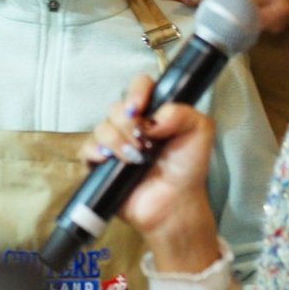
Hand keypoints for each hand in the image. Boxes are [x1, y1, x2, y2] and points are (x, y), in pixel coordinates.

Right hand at [80, 75, 219, 270]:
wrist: (176, 204)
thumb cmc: (187, 168)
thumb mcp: (199, 132)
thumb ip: (183, 113)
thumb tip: (152, 119)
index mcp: (153, 111)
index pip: (139, 85)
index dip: (136, 91)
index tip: (139, 108)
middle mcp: (132, 123)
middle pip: (116, 107)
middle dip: (128, 124)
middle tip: (144, 143)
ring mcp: (115, 143)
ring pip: (101, 127)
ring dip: (117, 142)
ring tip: (135, 159)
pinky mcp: (101, 163)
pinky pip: (88, 148)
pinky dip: (98, 152)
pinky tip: (113, 161)